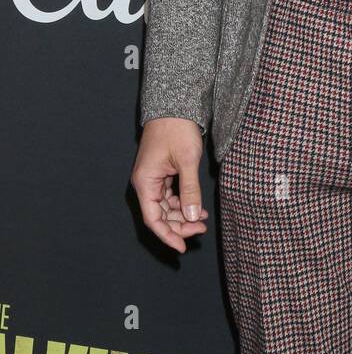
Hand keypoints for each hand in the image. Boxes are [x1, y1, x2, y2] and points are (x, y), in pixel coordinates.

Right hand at [131, 118, 208, 253]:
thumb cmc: (177, 129)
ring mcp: (153, 177)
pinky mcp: (162, 172)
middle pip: (160, 215)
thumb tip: (193, 217)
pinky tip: (197, 206)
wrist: (175, 105)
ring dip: (182, 215)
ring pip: (166, 206)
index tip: (182, 247)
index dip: (168, 235)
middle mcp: (146, 182)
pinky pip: (170, 195)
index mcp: (145, 182)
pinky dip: (183, 202)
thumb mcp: (187, 161)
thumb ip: (190, 190)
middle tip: (201, 230)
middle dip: (179, 225)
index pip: (153, 219)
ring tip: (202, 219)